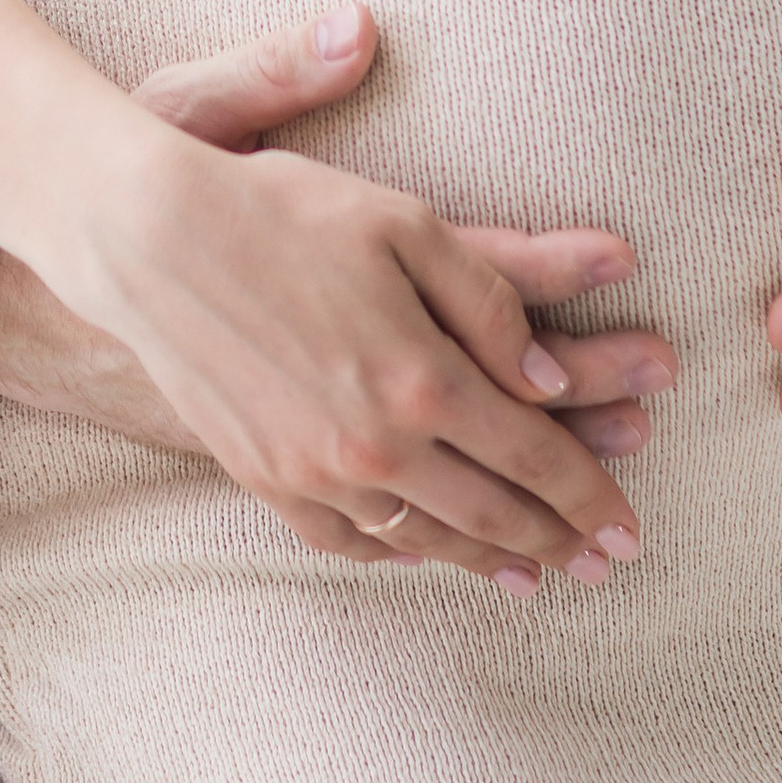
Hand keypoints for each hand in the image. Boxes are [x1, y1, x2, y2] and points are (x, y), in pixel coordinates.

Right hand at [0, 8, 672, 557]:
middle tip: (609, 563)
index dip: (591, 492)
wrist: (151, 238)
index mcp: (424, 378)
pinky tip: (426, 553)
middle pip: (492, 512)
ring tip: (535, 575)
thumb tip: (549, 375)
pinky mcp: (267, 479)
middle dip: (560, 541)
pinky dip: (400, 553)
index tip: (630, 522)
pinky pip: (351, 540)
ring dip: (490, 560)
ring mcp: (317, 473)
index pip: (534, 453)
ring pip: (427, 538)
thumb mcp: (404, 223)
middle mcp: (376, 445)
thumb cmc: (282, 208)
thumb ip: (490, 298)